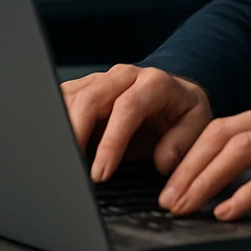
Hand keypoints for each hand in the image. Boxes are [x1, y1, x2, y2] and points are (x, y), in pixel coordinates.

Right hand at [61, 65, 213, 182]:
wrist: (172, 94)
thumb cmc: (182, 113)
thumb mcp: (197, 125)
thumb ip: (182, 142)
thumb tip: (163, 161)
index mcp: (154, 82)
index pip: (127, 107)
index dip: (111, 142)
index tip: (101, 173)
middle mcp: (124, 76)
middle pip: (91, 98)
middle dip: (76, 135)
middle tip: (71, 169)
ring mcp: (101, 80)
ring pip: (70, 96)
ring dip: (61, 127)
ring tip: (59, 160)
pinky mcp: (84, 88)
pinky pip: (61, 100)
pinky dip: (54, 122)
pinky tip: (54, 146)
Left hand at [158, 99, 250, 220]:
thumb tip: (224, 178)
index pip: (220, 127)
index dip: (189, 156)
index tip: (170, 185)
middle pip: (223, 135)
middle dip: (188, 169)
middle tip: (169, 200)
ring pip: (241, 149)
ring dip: (207, 180)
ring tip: (188, 206)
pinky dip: (246, 193)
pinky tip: (229, 211)